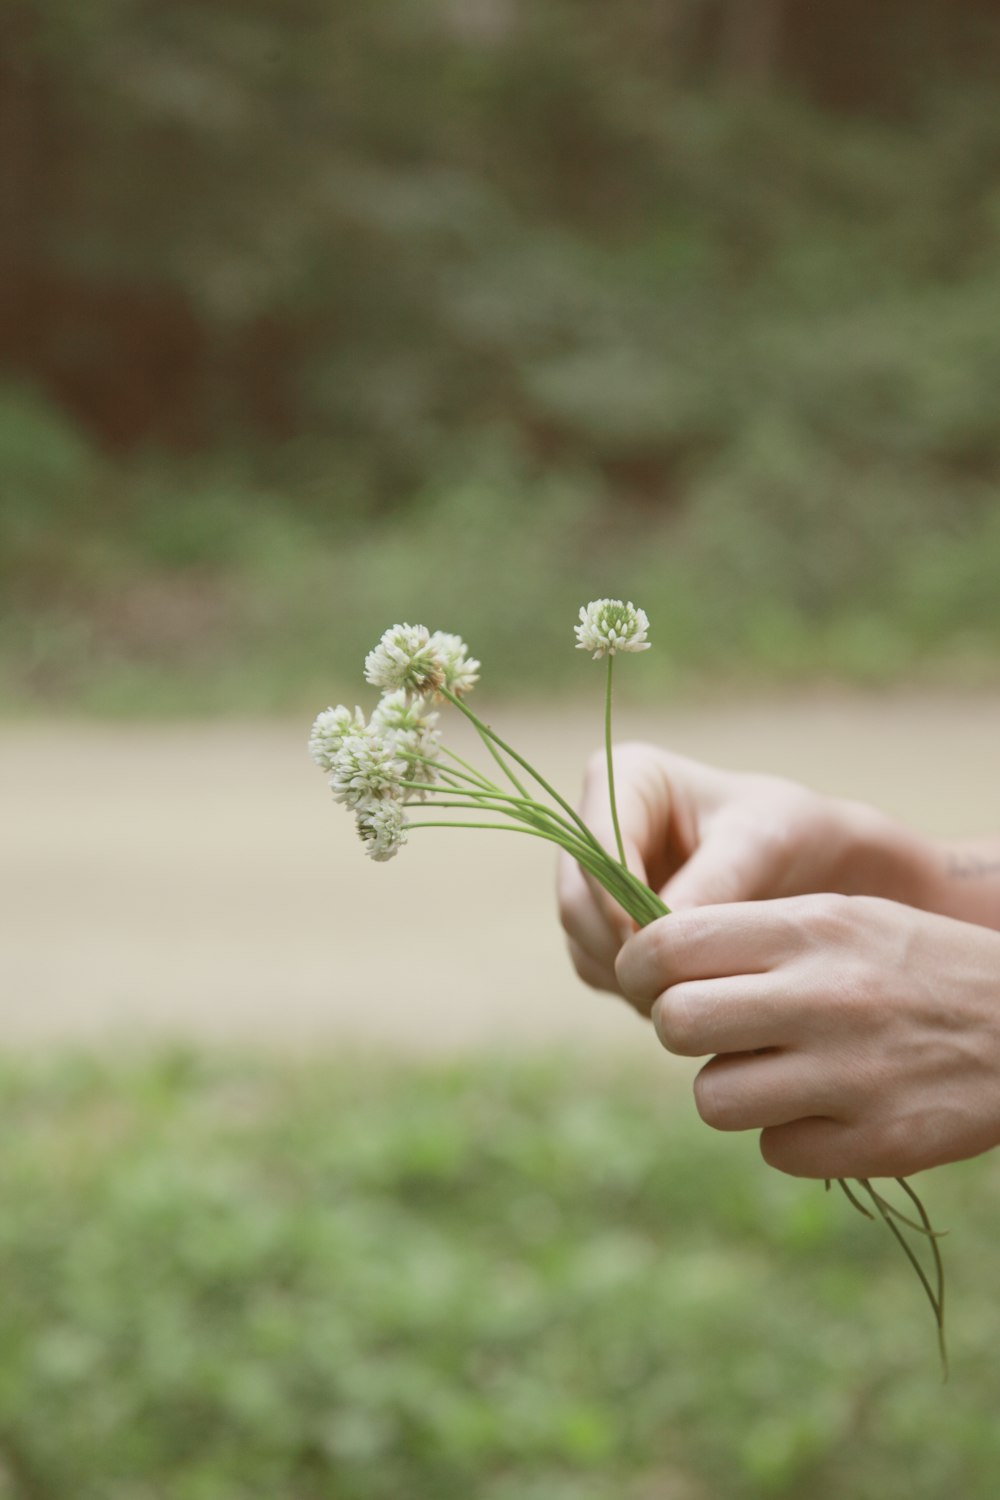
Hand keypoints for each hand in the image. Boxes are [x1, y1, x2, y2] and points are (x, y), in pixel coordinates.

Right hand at [558, 743, 912, 1000]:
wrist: (814, 870)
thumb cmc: (791, 837)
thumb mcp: (760, 849)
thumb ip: (709, 887)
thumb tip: (655, 939)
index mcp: (624, 776)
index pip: (597, 844)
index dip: (619, 900)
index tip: (661, 947)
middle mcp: (596, 825)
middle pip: (578, 899)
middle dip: (626, 947)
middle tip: (682, 986)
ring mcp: (592, 879)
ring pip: (581, 939)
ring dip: (631, 974)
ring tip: (699, 988)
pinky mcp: (601, 924)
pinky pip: (596, 966)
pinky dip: (635, 986)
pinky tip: (689, 989)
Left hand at [615, 893, 999, 1178]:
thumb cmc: (913, 964)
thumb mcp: (839, 919)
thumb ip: (750, 937)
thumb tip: (651, 965)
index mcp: (809, 928)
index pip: (668, 942)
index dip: (639, 967)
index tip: (650, 982)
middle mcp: (823, 995)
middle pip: (675, 1022)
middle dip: (680, 1030)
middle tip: (714, 1031)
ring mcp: (850, 1074)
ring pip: (713, 1098)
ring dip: (731, 1090)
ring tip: (776, 1072)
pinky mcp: (876, 1142)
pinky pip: (775, 1151)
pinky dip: (790, 1136)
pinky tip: (830, 1108)